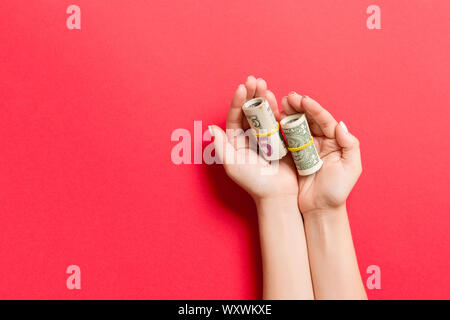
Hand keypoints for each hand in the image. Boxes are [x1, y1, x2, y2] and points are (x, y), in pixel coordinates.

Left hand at [210, 76, 297, 201]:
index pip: (235, 117)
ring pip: (263, 113)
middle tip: (255, 79)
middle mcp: (249, 137)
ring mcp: (266, 138)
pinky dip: (277, 108)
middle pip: (249, 111)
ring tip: (264, 84)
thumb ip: (222, 146)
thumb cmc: (253, 182)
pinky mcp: (281, 140)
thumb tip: (211, 128)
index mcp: (236, 142)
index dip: (237, 102)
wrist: (277, 194)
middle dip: (251, 94)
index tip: (242, 87)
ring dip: (263, 98)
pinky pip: (277, 121)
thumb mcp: (233, 165)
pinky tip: (276, 97)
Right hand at [280, 92, 361, 215]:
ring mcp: (305, 148)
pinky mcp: (292, 156)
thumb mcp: (351, 169)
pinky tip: (274, 119)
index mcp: (334, 141)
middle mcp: (319, 141)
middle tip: (288, 97)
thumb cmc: (336, 191)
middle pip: (309, 119)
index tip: (303, 100)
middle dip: (299, 106)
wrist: (319, 209)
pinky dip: (280, 128)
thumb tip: (340, 125)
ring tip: (280, 103)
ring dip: (289, 113)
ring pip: (297, 126)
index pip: (324, 120)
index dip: (314, 109)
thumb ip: (350, 145)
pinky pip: (286, 138)